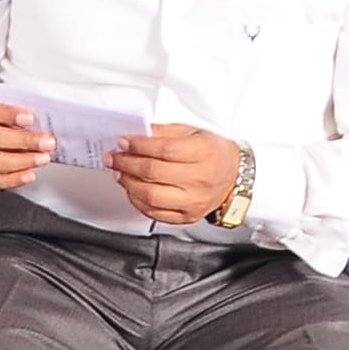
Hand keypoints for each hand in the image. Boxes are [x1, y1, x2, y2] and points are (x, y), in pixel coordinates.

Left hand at [112, 125, 244, 225]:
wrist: (234, 177)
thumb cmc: (213, 153)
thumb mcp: (193, 133)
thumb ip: (164, 132)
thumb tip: (137, 134)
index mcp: (205, 154)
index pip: (165, 150)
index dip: (139, 145)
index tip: (124, 142)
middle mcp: (200, 180)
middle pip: (154, 173)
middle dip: (127, 163)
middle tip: (114, 157)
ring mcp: (193, 201)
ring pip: (151, 196)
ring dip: (128, 183)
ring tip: (120, 173)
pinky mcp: (187, 217)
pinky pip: (155, 213)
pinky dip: (137, 201)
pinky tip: (132, 189)